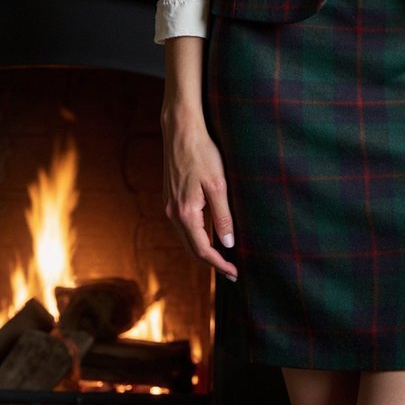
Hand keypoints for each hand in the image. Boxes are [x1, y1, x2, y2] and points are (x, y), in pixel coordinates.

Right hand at [162, 107, 237, 278]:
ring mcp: (169, 205)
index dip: (219, 264)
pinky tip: (210, 232)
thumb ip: (222, 216)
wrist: (181, 131)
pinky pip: (183, 224)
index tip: (235, 273)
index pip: (202, 249)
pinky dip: (197, 234)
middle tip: (231, 270)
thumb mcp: (218, 185)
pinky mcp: (170, 197)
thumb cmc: (202, 154)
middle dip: (211, 261)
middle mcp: (173, 213)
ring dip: (203, 248)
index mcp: (185, 213)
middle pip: (191, 248)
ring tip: (223, 255)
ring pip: (186, 236)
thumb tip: (227, 244)